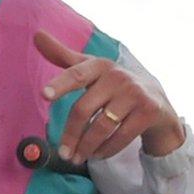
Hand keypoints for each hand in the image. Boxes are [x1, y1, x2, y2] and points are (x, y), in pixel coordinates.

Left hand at [35, 31, 184, 164]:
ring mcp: (135, 93)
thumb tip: (37, 35)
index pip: (76, 74)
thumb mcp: (91, 70)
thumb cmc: (114, 86)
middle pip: (84, 109)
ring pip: (101, 126)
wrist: (157, 102)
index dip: (60, 84)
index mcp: (100, 65)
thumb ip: (63, 56)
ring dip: (86, 147)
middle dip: (71, 135)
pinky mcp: (148, 111)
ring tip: (78, 157)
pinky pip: (120, 136)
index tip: (45, 95)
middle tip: (64, 153)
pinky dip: (106, 150)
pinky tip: (98, 155)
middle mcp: (118, 76)